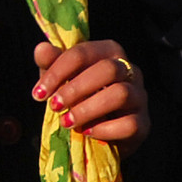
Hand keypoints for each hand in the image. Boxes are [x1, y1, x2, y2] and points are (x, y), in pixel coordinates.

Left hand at [32, 39, 148, 156]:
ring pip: (120, 94)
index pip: (83, 52)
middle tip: (54, 106)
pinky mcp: (144, 123)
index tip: (38, 93)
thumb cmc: (77, 96)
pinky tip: (86, 133)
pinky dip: (104, 129)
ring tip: (67, 121)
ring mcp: (140, 96)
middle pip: (108, 69)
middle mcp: (130, 70)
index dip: (58, 71)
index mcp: (109, 51)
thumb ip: (51, 63)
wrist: (95, 132)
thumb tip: (41, 48)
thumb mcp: (60, 78)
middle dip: (76, 88)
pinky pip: (129, 124)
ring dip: (88, 109)